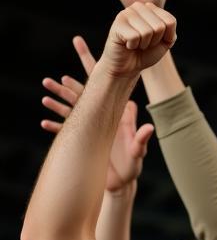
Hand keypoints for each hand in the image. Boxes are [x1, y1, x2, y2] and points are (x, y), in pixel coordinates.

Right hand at [41, 37, 153, 191]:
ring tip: (45, 97)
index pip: (103, 89)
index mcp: (114, 115)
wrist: (122, 183)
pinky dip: (56, 129)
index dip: (93, 71)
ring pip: (71, 113)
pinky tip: (45, 124)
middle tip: (54, 80)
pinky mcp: (84, 145)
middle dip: (67, 89)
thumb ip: (141, 139)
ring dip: (58, 105)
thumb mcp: (139, 152)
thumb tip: (149, 127)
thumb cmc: (133, 166)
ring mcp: (90, 131)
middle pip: (82, 99)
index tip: (82, 56)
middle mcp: (100, 120)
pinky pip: (67, 135)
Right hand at [99, 3, 176, 79]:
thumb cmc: (146, 52)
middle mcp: (138, 7)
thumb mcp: (165, 43)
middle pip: (160, 26)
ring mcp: (126, 13)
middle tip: (144, 43)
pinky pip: (135, 36)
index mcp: (151, 8)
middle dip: (155, 41)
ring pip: (147, 32)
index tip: (156, 40)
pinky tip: (127, 44)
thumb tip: (169, 23)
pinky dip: (133, 45)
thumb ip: (172, 32)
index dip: (167, 37)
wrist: (128, 66)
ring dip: (144, 44)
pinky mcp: (117, 23)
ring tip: (136, 43)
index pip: (170, 21)